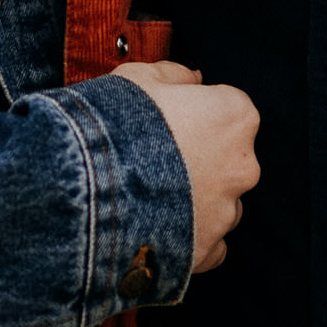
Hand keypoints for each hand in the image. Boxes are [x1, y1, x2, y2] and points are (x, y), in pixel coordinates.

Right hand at [110, 60, 260, 276]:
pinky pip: (209, 246)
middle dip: (200, 160)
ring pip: (221, 205)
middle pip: (228, 161)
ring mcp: (225, 212)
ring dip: (196, 201)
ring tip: (149, 199)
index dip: (196, 115)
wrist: (84, 187)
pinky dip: (189, 241)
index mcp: (234, 116)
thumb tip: (193, 78)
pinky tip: (157, 232)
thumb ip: (176, 75)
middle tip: (154, 160)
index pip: (229, 112)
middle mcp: (242, 166)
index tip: (168, 121)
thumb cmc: (114, 123)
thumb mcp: (139, 77)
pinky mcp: (206, 251)